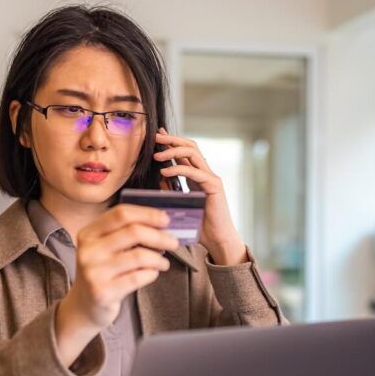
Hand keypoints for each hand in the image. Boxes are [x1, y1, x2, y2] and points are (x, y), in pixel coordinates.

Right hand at [54, 204, 178, 366]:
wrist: (84, 306)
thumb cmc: (103, 272)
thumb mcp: (105, 248)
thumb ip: (126, 233)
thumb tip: (162, 223)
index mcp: (89, 233)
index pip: (121, 214)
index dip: (147, 214)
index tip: (166, 219)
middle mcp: (88, 250)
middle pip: (134, 232)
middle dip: (160, 236)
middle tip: (174, 242)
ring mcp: (94, 272)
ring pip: (140, 256)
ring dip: (159, 259)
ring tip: (163, 263)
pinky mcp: (102, 292)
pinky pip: (138, 278)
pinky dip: (152, 274)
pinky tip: (152, 274)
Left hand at [153, 128, 246, 264]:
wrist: (218, 240)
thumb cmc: (200, 226)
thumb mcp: (180, 204)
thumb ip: (172, 190)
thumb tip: (160, 177)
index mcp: (198, 176)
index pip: (186, 151)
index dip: (172, 141)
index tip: (157, 135)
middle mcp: (206, 173)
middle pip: (190, 146)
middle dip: (172, 139)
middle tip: (156, 137)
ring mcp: (211, 178)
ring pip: (193, 153)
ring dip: (173, 150)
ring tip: (157, 155)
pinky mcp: (214, 186)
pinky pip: (194, 172)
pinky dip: (178, 169)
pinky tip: (164, 172)